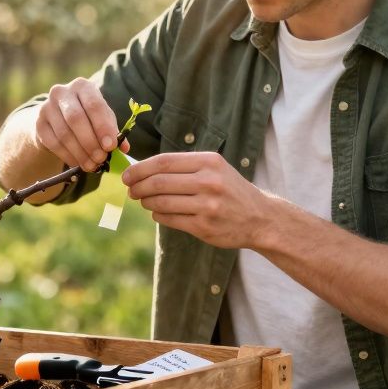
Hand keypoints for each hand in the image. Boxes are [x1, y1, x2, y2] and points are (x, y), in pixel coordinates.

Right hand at [33, 78, 128, 171]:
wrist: (57, 119)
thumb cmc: (87, 117)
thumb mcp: (102, 118)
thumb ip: (113, 130)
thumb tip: (124, 147)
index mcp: (82, 86)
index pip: (94, 105)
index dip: (103, 127)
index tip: (111, 146)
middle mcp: (62, 92)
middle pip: (76, 118)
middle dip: (91, 142)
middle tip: (101, 159)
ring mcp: (46, 107)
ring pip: (64, 133)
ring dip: (80, 152)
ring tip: (92, 165)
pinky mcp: (39, 124)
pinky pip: (53, 143)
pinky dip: (68, 156)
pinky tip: (78, 163)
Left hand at [122, 152, 282, 248]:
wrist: (260, 217)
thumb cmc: (230, 189)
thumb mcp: (215, 168)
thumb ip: (185, 167)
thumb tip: (143, 170)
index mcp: (209, 162)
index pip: (164, 162)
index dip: (140, 169)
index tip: (127, 175)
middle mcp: (209, 182)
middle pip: (159, 182)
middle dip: (138, 186)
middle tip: (131, 190)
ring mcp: (207, 205)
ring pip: (161, 202)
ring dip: (146, 202)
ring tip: (143, 201)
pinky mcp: (204, 227)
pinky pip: (170, 219)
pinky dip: (157, 215)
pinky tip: (157, 211)